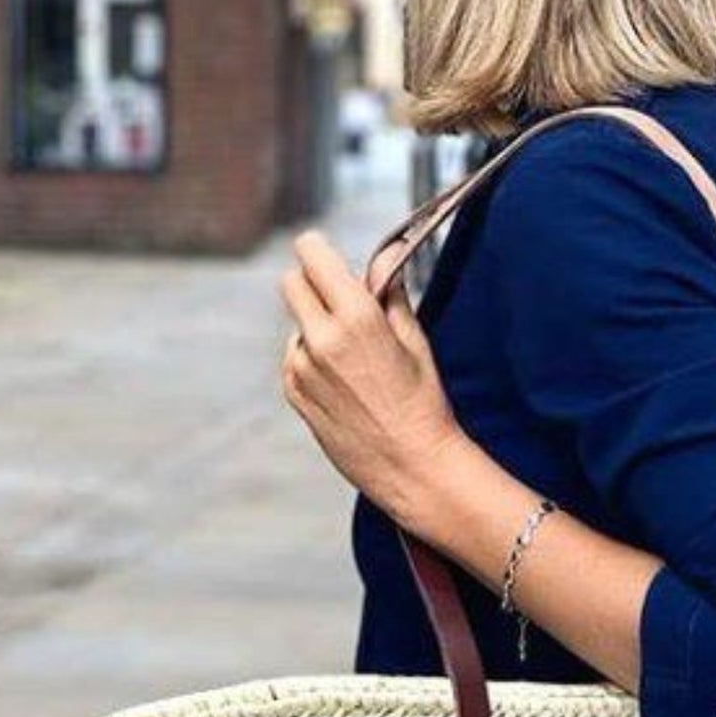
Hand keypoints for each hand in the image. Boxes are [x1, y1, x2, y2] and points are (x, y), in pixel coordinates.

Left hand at [279, 231, 466, 531]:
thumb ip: (390, 294)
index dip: (319, 250)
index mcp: (356, 318)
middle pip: (291, 282)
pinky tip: (345, 382)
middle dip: (313, 282)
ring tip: (355, 357)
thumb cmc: (424, 404)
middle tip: (340, 297)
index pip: (311, 255)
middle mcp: (321, 339)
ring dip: (316, 325)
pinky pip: (294, 357)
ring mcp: (301, 368)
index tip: (328, 254)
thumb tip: (384, 258)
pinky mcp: (294, 393)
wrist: (413, 467)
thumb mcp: (416, 341)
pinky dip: (312, 358)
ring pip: (295, 323)